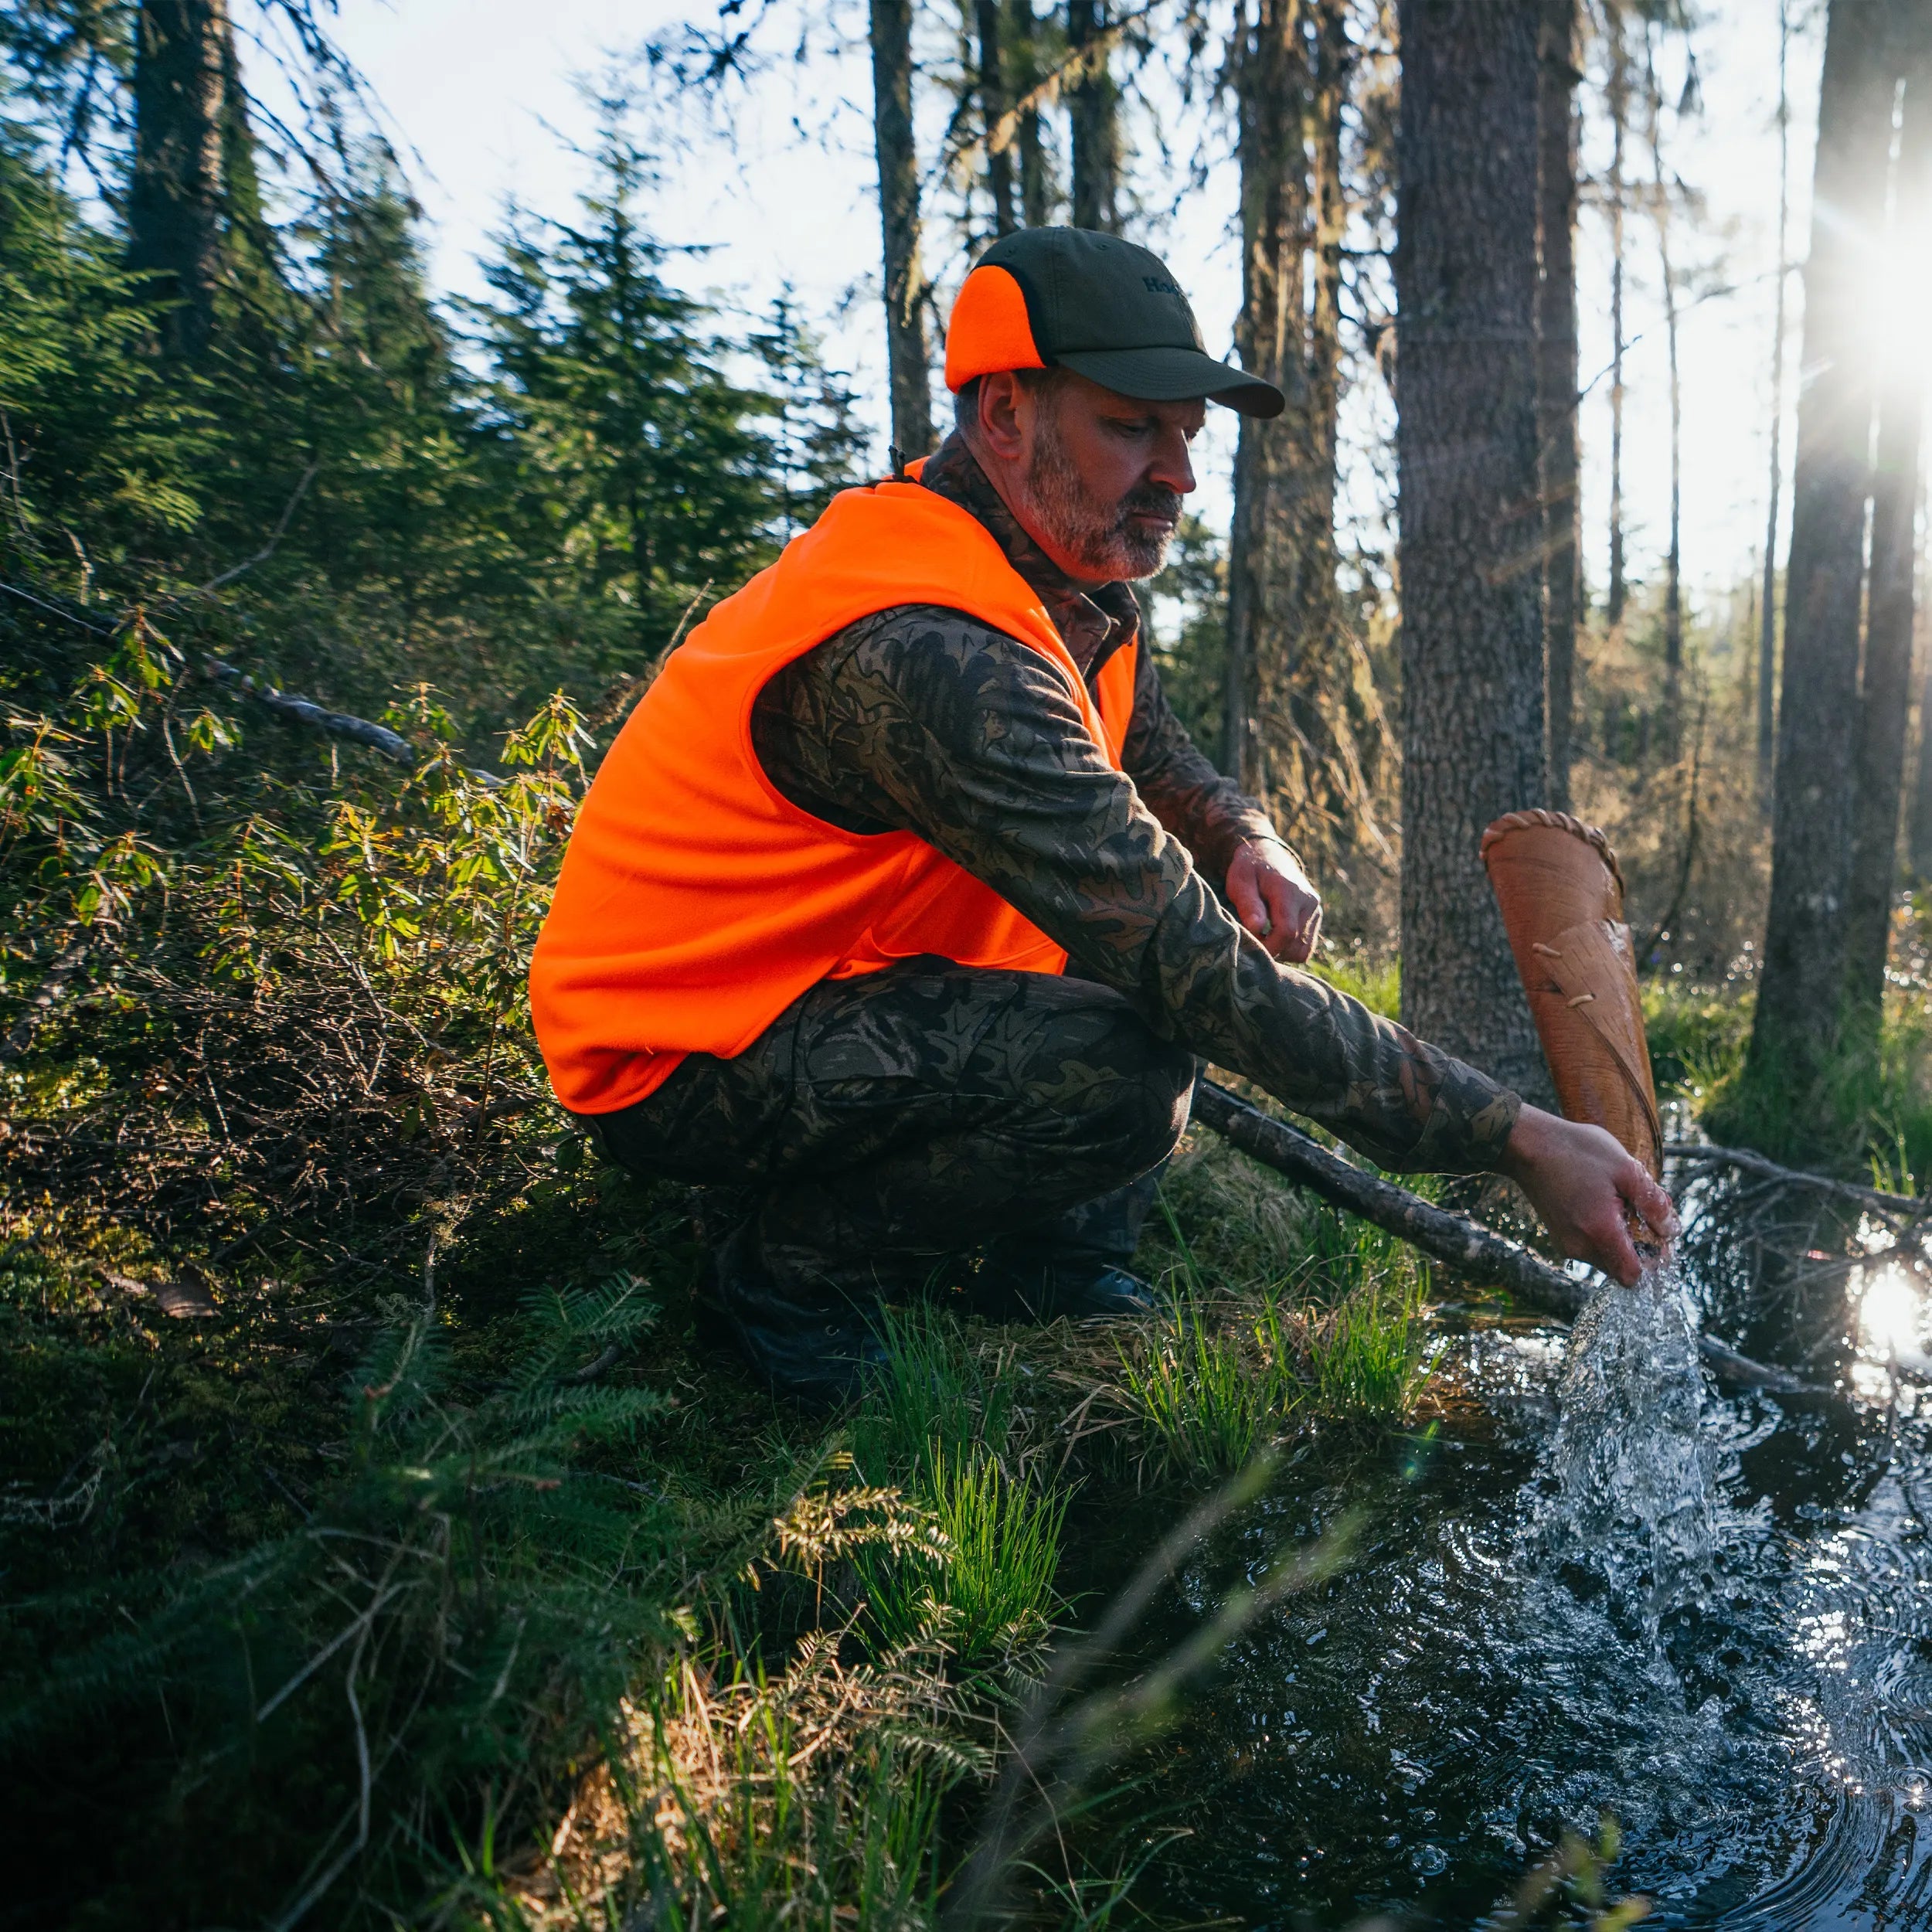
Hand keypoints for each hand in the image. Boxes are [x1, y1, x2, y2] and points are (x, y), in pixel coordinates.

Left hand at [1227, 837, 1322, 963]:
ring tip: (1263, 939)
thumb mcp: (1240, 882)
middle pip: (1295, 945)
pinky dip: (1289, 949)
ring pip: (1302, 950)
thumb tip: (1256, 929)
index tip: (1250, 946)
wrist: (1269, 856)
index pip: (1286, 931)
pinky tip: (1273, 938)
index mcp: (1290, 891)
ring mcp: (1315, 911)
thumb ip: (1248, 904)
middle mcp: (1309, 902)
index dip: (1268, 947)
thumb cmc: (1250, 870)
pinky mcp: (1316, 918)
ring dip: (1281, 952)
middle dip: (1273, 951)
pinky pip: (1306, 946)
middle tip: (1253, 942)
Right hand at [1498, 1105, 1678, 1285]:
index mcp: (1600, 1232)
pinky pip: (1590, 1247)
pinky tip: (1601, 1203)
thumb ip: (1654, 1203)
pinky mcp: (1559, 1236)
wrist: (1527, 1146)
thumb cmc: (1577, 1151)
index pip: (1633, 1277)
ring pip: (1606, 1258)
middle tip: (1640, 1212)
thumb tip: (1672, 1231)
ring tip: (1619, 1203)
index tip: (1659, 1237)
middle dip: (1638, 1248)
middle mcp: (1580, 1246)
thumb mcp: (1626, 1168)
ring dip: (1620, 1240)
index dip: (1653, 1263)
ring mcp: (1566, 1243)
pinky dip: (1603, 1234)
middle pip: (1621, 1268)